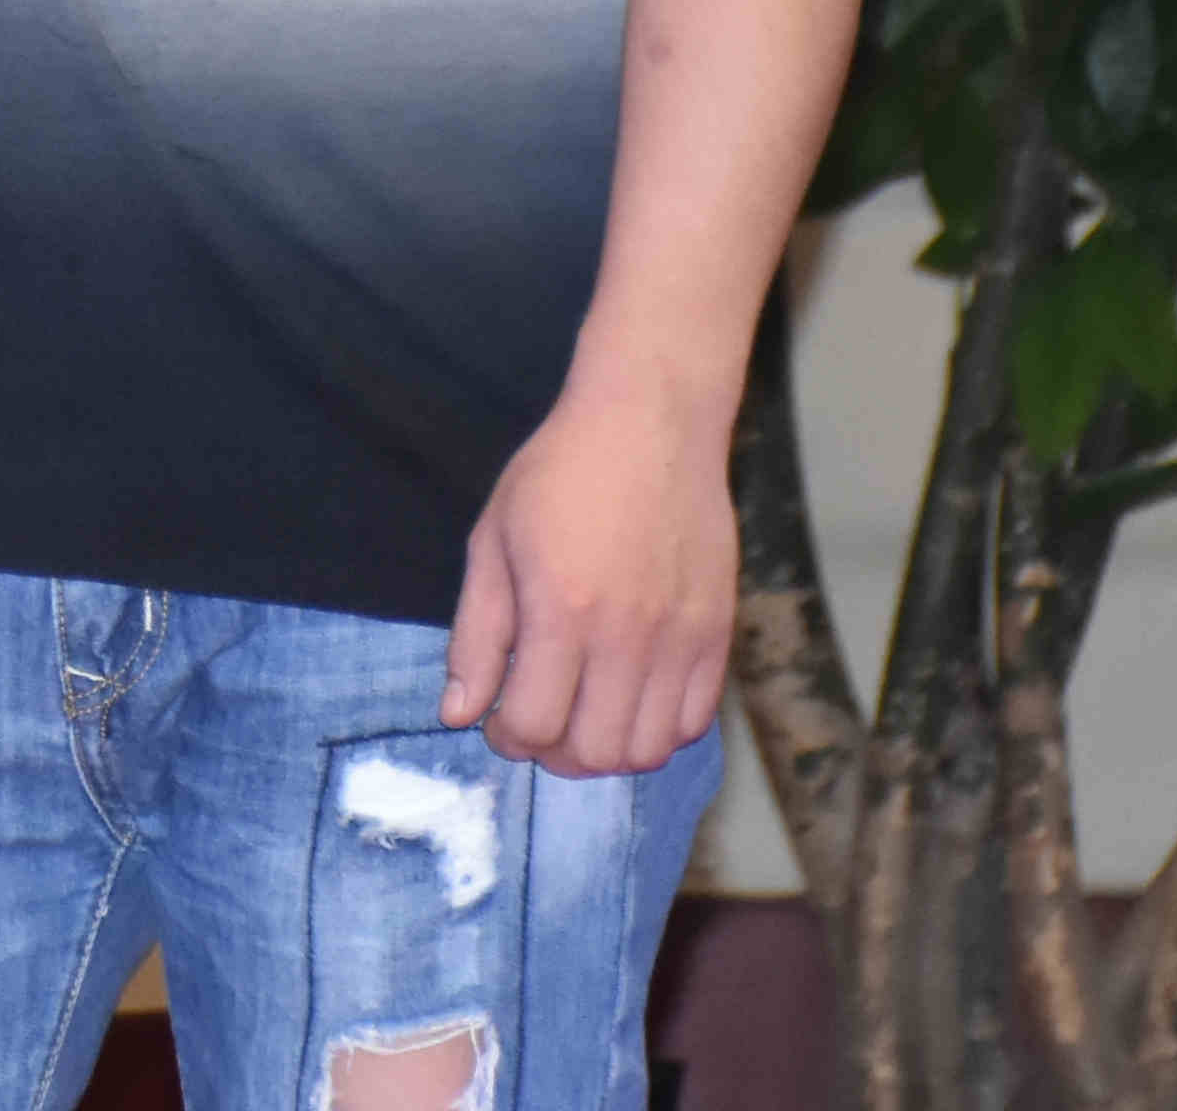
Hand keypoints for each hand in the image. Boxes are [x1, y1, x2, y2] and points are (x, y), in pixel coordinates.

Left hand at [440, 385, 736, 775]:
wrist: (651, 422)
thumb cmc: (559, 474)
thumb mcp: (493, 541)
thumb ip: (476, 634)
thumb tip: (458, 714)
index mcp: (559, 610)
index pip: (532, 725)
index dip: (505, 736)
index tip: (498, 716)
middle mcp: (626, 635)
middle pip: (593, 754)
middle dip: (553, 753)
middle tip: (541, 717)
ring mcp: (680, 638)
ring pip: (648, 750)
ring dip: (607, 749)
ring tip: (585, 712)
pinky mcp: (718, 633)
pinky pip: (694, 721)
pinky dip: (658, 729)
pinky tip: (630, 696)